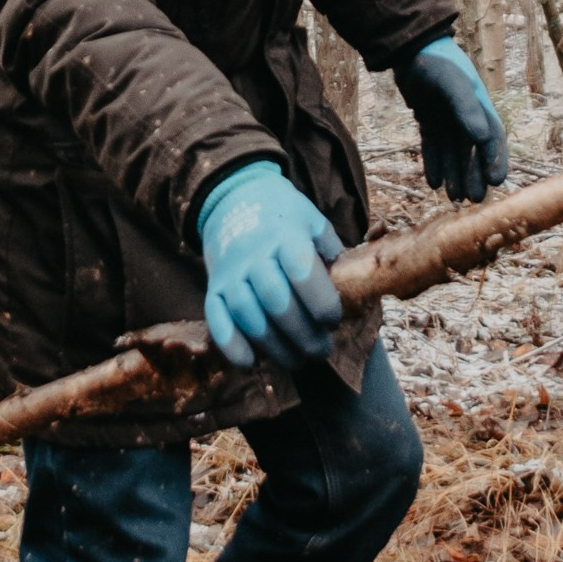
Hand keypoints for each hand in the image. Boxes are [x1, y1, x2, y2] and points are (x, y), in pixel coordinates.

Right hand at [197, 163, 344, 368]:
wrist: (233, 198)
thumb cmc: (283, 214)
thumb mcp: (312, 220)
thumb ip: (330, 250)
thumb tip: (348, 283)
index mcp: (285, 236)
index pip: (303, 273)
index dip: (322, 303)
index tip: (333, 320)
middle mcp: (254, 254)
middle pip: (277, 302)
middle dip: (303, 334)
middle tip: (321, 351)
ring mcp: (230, 272)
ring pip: (248, 316)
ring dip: (274, 346)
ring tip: (296, 360)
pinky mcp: (214, 287)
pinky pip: (217, 319)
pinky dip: (231, 345)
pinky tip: (251, 363)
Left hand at [394, 38, 508, 202]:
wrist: (408, 48)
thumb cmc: (434, 61)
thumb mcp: (452, 82)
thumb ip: (466, 107)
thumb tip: (480, 137)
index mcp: (479, 105)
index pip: (492, 138)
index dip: (494, 160)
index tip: (496, 182)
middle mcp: (465, 115)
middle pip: (473, 151)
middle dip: (474, 175)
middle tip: (474, 200)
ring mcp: (446, 118)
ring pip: (453, 152)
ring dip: (455, 174)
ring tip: (454, 198)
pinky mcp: (428, 119)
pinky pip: (433, 146)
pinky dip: (434, 164)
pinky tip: (433, 182)